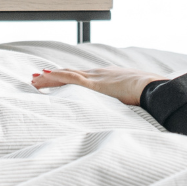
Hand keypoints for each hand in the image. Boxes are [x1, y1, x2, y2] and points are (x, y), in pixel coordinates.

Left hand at [30, 66, 165, 104]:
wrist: (151, 88)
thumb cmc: (147, 94)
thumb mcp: (133, 98)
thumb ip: (126, 103)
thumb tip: (128, 111)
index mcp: (108, 77)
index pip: (82, 77)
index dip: (68, 78)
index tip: (55, 79)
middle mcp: (99, 74)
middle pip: (71, 74)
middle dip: (54, 77)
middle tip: (38, 78)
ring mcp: (96, 77)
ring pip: (67, 75)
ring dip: (49, 78)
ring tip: (35, 80)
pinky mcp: (94, 84)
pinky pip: (71, 78)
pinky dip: (56, 77)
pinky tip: (44, 77)